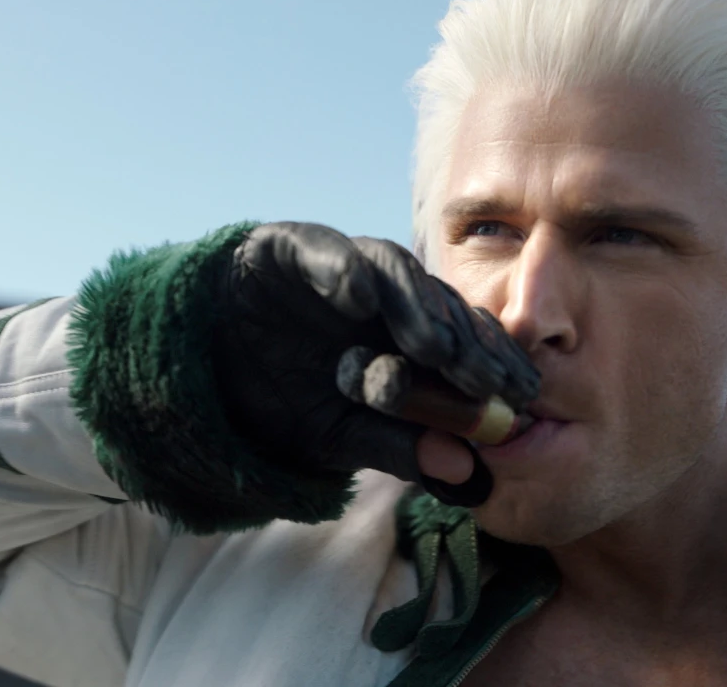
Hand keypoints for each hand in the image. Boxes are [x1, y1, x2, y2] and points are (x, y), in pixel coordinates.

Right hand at [212, 222, 538, 505]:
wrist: (205, 367)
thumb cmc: (287, 397)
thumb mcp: (345, 434)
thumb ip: (405, 448)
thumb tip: (472, 479)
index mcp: (409, 331)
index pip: (466, 339)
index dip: (495, 365)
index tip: (521, 400)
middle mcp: (387, 293)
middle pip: (440, 306)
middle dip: (466, 345)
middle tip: (486, 381)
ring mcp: (346, 264)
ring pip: (395, 275)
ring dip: (418, 310)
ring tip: (433, 350)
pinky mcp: (295, 247)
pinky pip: (326, 253)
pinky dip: (343, 271)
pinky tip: (356, 300)